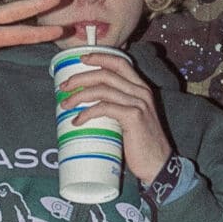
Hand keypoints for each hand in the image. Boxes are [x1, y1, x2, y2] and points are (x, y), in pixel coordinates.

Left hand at [58, 52, 175, 184]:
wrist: (158, 164)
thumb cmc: (142, 144)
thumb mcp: (132, 118)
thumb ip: (118, 106)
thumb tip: (90, 105)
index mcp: (142, 88)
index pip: (120, 62)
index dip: (100, 57)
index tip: (81, 59)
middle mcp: (142, 92)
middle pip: (106, 73)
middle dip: (81, 77)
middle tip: (64, 86)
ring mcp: (138, 103)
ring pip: (102, 89)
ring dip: (79, 95)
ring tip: (65, 105)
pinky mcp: (133, 117)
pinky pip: (104, 108)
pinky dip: (87, 113)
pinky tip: (77, 120)